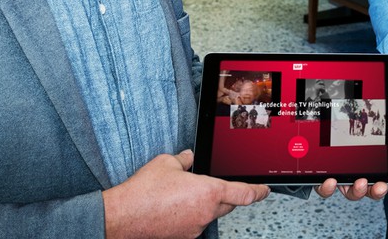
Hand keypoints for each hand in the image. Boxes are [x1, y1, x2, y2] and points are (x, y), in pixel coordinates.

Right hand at [103, 149, 269, 238]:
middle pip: (229, 205)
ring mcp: (195, 227)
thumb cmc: (144, 191)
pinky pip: (196, 223)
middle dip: (228, 196)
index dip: (257, 192)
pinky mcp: (184, 236)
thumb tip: (189, 157)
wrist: (123, 217)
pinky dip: (192, 215)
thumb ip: (185, 159)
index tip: (264, 190)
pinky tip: (176, 207)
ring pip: (211, 214)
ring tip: (183, 195)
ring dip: (205, 205)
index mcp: (209, 192)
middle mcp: (206, 212)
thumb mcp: (167, 163)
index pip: (244, 194)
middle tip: (216, 187)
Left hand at [314, 142, 387, 199]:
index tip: (385, 184)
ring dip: (357, 190)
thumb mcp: (376, 142)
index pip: (380, 184)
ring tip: (360, 182)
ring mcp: (341, 182)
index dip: (383, 187)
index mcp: (370, 175)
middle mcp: (356, 181)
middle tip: (379, 186)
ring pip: (349, 193)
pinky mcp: (324, 181)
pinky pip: (325, 190)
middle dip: (375, 192)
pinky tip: (332, 180)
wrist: (321, 142)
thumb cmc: (353, 146)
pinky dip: (328, 188)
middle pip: (367, 192)